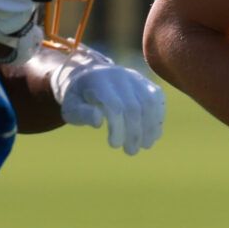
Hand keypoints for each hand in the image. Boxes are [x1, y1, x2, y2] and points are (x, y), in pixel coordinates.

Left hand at [44, 45, 166, 154]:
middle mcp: (118, 75)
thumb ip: (83, 114)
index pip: (115, 106)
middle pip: (134, 106)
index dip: (118, 128)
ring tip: (146, 145)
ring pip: (149, 102)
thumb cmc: (76, 98)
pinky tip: (154, 133)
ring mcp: (133, 77)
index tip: (114, 145)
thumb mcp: (70, 107)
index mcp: (98, 81)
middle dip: (135, 132)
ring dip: (150, 127)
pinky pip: (157, 97)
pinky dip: (158, 116)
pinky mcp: (143, 81)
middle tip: (131, 151)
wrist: (85, 75)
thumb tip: (99, 121)